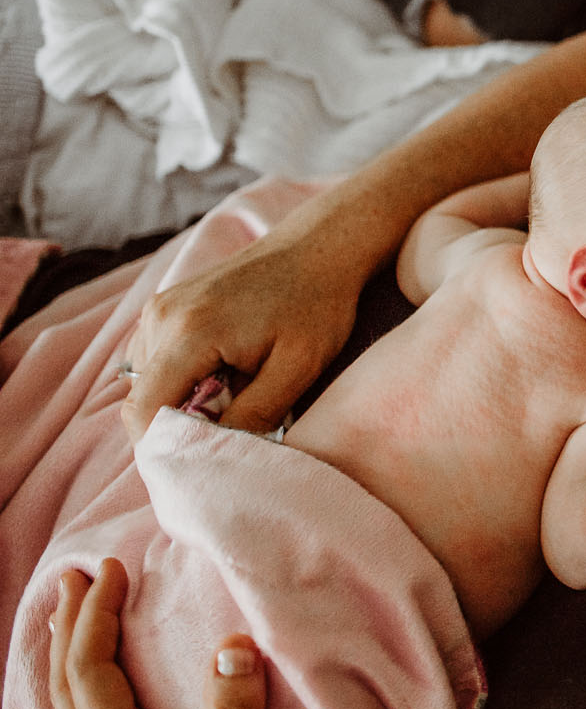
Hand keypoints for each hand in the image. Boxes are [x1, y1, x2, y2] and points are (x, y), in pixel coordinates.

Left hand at [48, 559, 287, 708]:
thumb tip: (231, 644)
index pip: (89, 672)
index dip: (95, 617)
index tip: (112, 570)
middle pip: (64, 685)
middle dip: (69, 626)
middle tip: (78, 576)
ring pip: (66, 706)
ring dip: (68, 653)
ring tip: (75, 616)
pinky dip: (79, 685)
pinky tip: (95, 685)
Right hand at [123, 234, 357, 439]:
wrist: (318, 249)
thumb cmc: (316, 306)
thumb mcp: (298, 369)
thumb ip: (254, 415)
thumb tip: (217, 455)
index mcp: (189, 333)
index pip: (145, 412)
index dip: (168, 447)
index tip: (207, 459)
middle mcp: (160, 318)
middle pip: (143, 400)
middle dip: (182, 425)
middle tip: (234, 424)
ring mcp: (158, 309)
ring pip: (149, 383)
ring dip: (184, 400)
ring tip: (237, 389)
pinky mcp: (165, 307)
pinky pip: (157, 361)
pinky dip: (184, 378)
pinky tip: (226, 370)